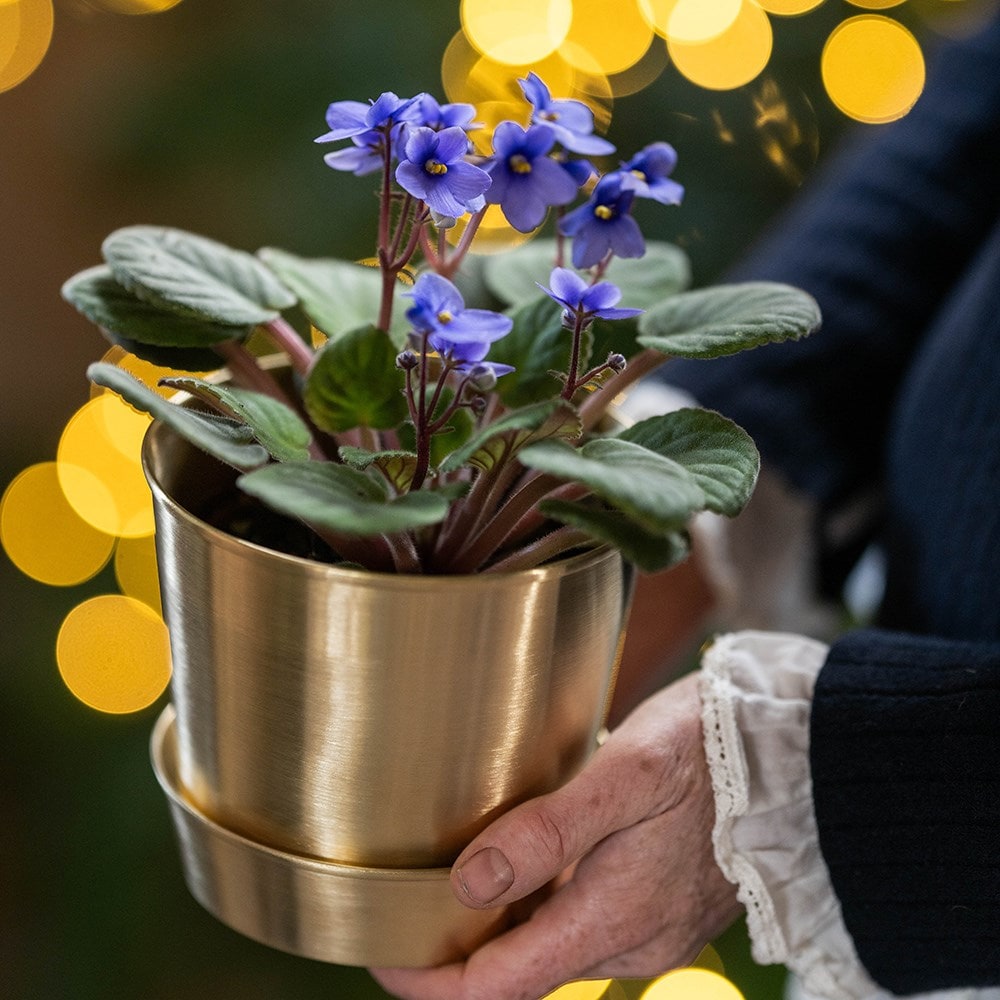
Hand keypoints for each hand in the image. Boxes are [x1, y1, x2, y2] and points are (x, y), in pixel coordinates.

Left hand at [372, 672, 741, 999]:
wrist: (797, 756)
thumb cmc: (710, 751)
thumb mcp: (625, 774)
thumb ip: (546, 832)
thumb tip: (468, 884)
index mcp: (612, 917)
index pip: (496, 988)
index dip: (427, 979)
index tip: (381, 946)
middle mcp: (628, 939)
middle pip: (517, 976)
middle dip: (453, 953)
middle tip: (401, 904)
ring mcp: (647, 926)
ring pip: (548, 947)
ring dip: (494, 927)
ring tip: (445, 877)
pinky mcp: (658, 904)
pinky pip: (580, 922)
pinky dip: (536, 906)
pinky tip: (519, 860)